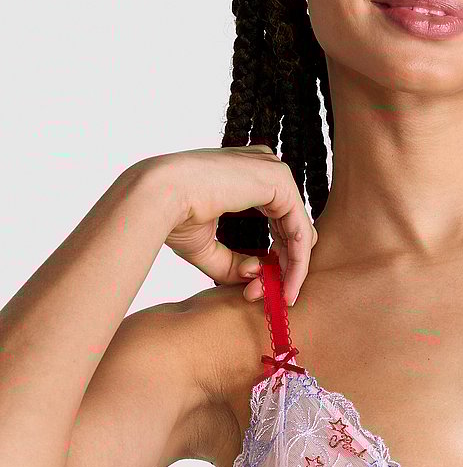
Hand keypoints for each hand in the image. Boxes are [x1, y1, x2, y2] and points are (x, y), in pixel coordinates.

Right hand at [142, 144, 316, 304]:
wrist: (156, 198)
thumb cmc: (173, 217)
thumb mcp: (209, 247)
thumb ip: (235, 262)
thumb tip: (257, 277)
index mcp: (249, 175)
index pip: (278, 223)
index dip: (274, 260)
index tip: (256, 289)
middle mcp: (265, 168)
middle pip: (292, 229)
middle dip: (283, 269)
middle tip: (264, 297)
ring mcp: (274, 171)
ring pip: (300, 233)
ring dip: (290, 271)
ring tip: (274, 297)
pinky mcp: (280, 181)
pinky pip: (301, 231)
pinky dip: (297, 263)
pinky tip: (285, 286)